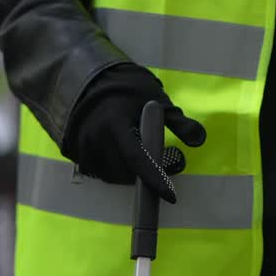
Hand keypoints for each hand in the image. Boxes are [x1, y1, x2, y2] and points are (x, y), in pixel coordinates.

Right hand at [62, 63, 206, 203]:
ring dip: (130, 174)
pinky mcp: (75, 151)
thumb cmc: (129, 90)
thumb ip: (179, 122)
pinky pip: (98, 171)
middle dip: (146, 176)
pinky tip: (123, 157)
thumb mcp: (157, 101)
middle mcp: (95, 136)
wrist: (93, 80)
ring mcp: (82, 145)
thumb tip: (199, 140)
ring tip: (143, 155)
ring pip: (111, 176)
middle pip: (124, 173)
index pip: (137, 159)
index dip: (155, 179)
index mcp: (116, 122)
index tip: (171, 195)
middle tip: (164, 164)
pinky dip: (114, 170)